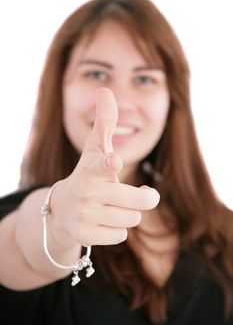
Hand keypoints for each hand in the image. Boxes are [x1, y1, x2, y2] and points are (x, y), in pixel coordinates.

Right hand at [50, 88, 159, 247]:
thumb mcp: (95, 149)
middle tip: (140, 194)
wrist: (62, 208)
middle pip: (139, 201)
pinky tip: (102, 221)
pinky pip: (120, 236)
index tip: (114, 162)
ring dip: (128, 213)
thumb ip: (105, 122)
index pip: (102, 166)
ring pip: (132, 219)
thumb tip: (104, 89)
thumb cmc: (88, 174)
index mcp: (92, 169)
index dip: (109, 165)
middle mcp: (86, 192)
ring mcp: (84, 216)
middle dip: (144, 197)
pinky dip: (117, 229)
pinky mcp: (83, 236)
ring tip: (111, 207)